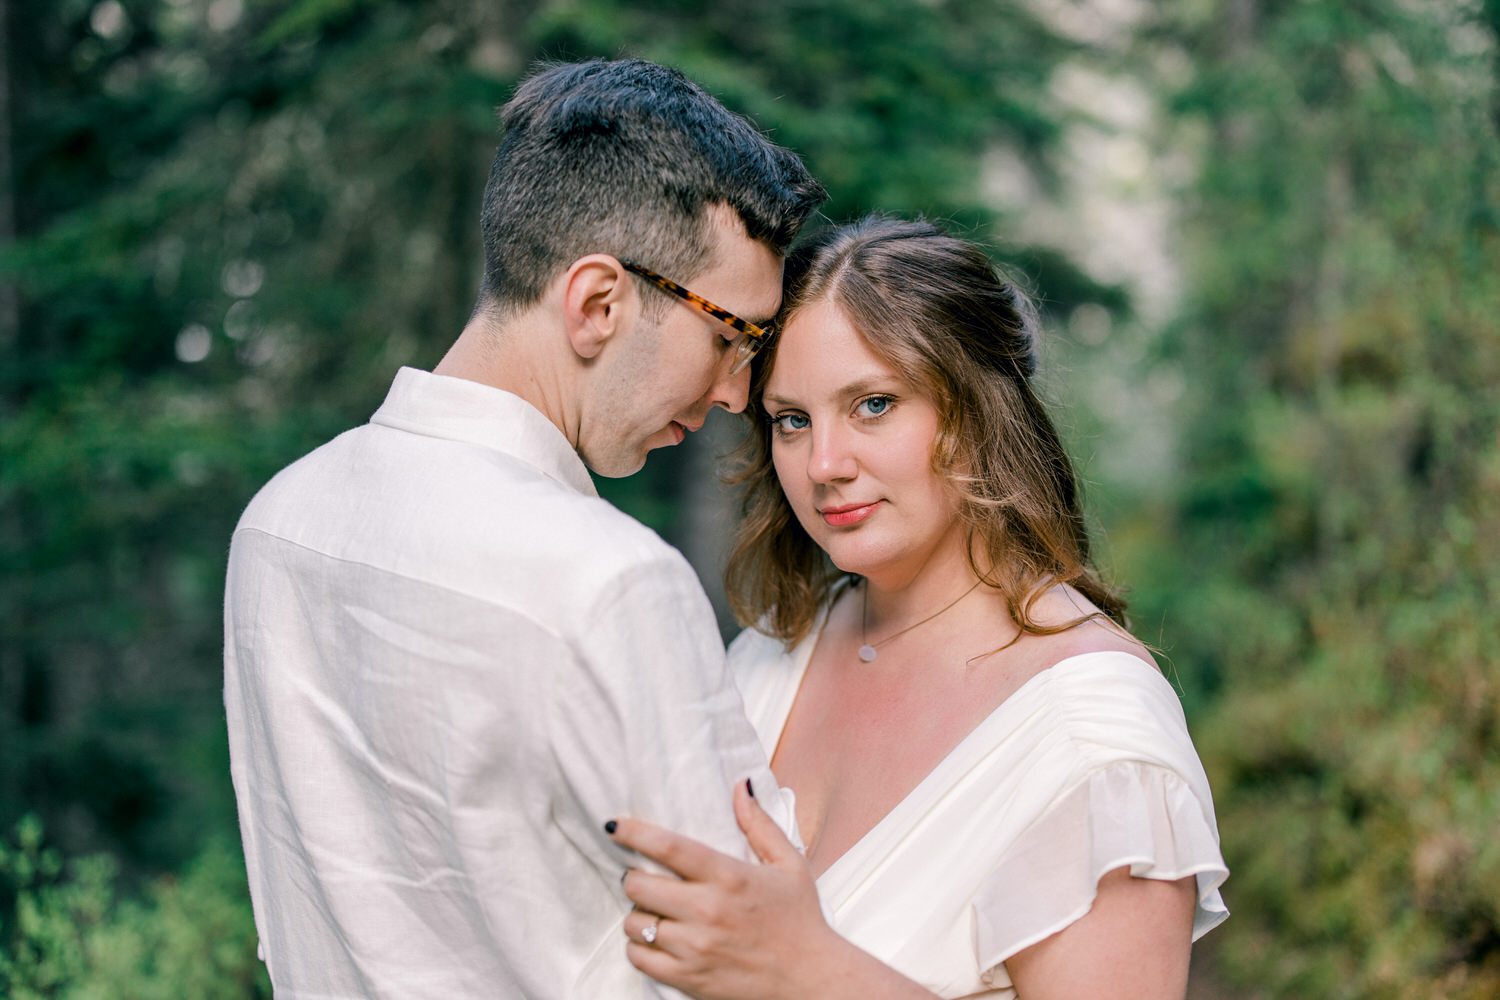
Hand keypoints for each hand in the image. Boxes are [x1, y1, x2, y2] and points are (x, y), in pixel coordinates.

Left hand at [607, 780, 840, 999]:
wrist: (810, 979)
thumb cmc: (800, 920)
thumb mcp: (788, 864)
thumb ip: (759, 824)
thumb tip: (741, 786)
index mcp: (729, 877)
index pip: (669, 847)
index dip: (634, 832)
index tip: (615, 825)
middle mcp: (707, 911)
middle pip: (638, 886)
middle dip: (634, 878)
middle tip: (645, 878)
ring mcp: (695, 947)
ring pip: (634, 923)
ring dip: (638, 914)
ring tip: (656, 911)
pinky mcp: (689, 978)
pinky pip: (639, 957)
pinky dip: (639, 947)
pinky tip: (656, 939)